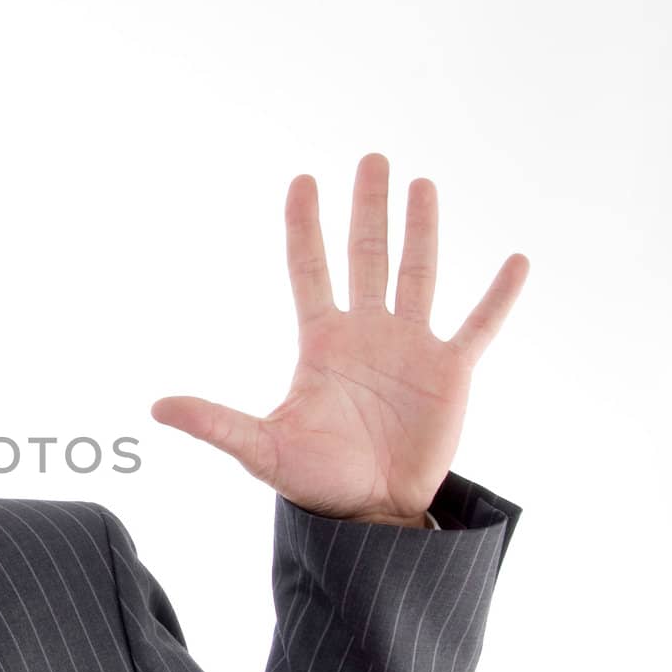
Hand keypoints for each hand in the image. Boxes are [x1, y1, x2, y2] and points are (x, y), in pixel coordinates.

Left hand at [150, 153, 527, 524]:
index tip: (303, 180)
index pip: (309, 269)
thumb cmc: (314, 480)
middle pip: (365, 256)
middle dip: (368, 208)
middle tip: (371, 159)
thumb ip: (215, 422)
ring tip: (421, 184)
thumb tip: (155, 408)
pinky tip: (516, 261)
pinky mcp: (450, 373)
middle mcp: (366, 334)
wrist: (369, 512)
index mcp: (321, 343)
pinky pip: (478, 325)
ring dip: (421, 230)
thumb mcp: (260, 448)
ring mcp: (410, 349)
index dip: (305, 226)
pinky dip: (498, 296)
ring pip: (419, 274)